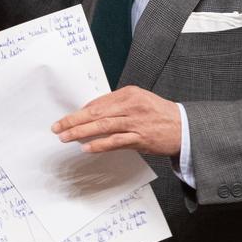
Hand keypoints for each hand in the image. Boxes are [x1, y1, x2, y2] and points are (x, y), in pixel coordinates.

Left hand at [51, 86, 182, 155]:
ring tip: (65, 137)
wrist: (184, 127)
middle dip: (74, 120)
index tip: (67, 118)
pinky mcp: (140, 138)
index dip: (80, 111)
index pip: (98, 102)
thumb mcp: (138, 101)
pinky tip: (86, 147)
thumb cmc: (158, 114)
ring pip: (102, 126)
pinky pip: (115, 141)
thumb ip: (116, 105)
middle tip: (57, 127)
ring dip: (81, 132)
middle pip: (96, 113)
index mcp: (128, 94)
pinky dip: (99, 144)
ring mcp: (135, 122)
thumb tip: (92, 113)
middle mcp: (131, 105)